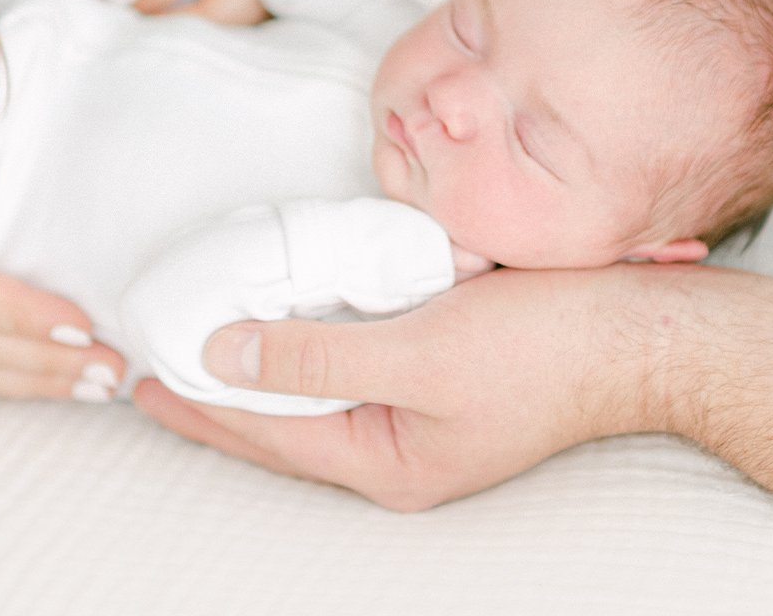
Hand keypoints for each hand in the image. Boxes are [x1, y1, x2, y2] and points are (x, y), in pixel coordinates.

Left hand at [136, 263, 772, 512]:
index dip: (199, 403)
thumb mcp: (416, 355)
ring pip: (310, 389)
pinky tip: (281, 313)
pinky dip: (305, 337)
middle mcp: (392, 445)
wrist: (631, 332)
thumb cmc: (537, 351)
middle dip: (217, 393)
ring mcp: (413, 412)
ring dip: (257, 364)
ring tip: (200, 344)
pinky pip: (346, 359)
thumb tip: (227, 352)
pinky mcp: (430, 372)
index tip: (142, 381)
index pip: (265, 431)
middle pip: (281, 417)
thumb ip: (315, 355)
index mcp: (385, 459)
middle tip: (155, 365)